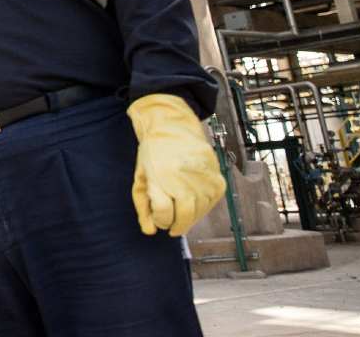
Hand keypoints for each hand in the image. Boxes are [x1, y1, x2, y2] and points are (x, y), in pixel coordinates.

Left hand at [127, 93, 225, 236]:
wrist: (174, 128)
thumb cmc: (154, 153)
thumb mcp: (141, 178)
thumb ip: (143, 207)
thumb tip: (150, 231)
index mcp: (161, 176)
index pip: (164, 213)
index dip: (160, 220)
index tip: (158, 217)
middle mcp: (185, 177)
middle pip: (183, 217)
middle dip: (175, 225)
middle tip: (171, 224)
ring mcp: (204, 179)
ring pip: (198, 213)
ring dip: (188, 217)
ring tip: (180, 206)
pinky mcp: (218, 180)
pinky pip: (211, 205)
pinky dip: (201, 207)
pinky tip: (192, 199)